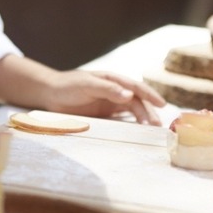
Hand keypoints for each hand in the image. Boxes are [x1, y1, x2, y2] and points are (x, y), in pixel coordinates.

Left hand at [38, 70, 165, 125]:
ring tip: (151, 131)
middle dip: (149, 112)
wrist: (50, 94)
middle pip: (137, 101)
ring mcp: (110, 103)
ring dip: (142, 119)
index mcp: (113, 80)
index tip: (161, 105)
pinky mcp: (105, 114)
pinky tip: (138, 133)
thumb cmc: (68, 86)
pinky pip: (121, 120)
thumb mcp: (87, 84)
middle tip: (157, 126)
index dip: (150, 95)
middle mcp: (115, 91)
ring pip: (132, 111)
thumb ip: (108, 89)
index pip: (135, 87)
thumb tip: (129, 95)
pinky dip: (131, 125)